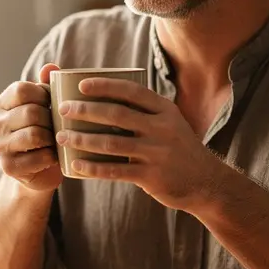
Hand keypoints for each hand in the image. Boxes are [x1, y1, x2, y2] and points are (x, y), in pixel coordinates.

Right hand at [0, 63, 63, 191]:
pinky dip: (52, 156)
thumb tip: (50, 68)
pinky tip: (53, 156)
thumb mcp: (45, 105)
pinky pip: (40, 157)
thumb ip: (47, 85)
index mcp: (2, 103)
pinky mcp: (9, 167)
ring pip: (35, 134)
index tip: (52, 104)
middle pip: (31, 112)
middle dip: (52, 119)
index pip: (23, 90)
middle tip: (59, 126)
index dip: (44, 95)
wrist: (40, 170)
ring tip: (57, 140)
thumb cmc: (44, 130)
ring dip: (53, 138)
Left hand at [53, 77, 222, 211]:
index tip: (80, 85)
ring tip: (62, 136)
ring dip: (82, 139)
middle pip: (116, 114)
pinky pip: (115, 171)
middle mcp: (162, 128)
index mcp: (165, 110)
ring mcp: (157, 153)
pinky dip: (92, 167)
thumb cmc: (179, 148)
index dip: (104, 86)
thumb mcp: (171, 123)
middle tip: (63, 109)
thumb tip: (106, 98)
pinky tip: (76, 165)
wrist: (206, 182)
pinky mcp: (151, 176)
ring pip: (111, 143)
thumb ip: (146, 111)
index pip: (131, 91)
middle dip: (85, 110)